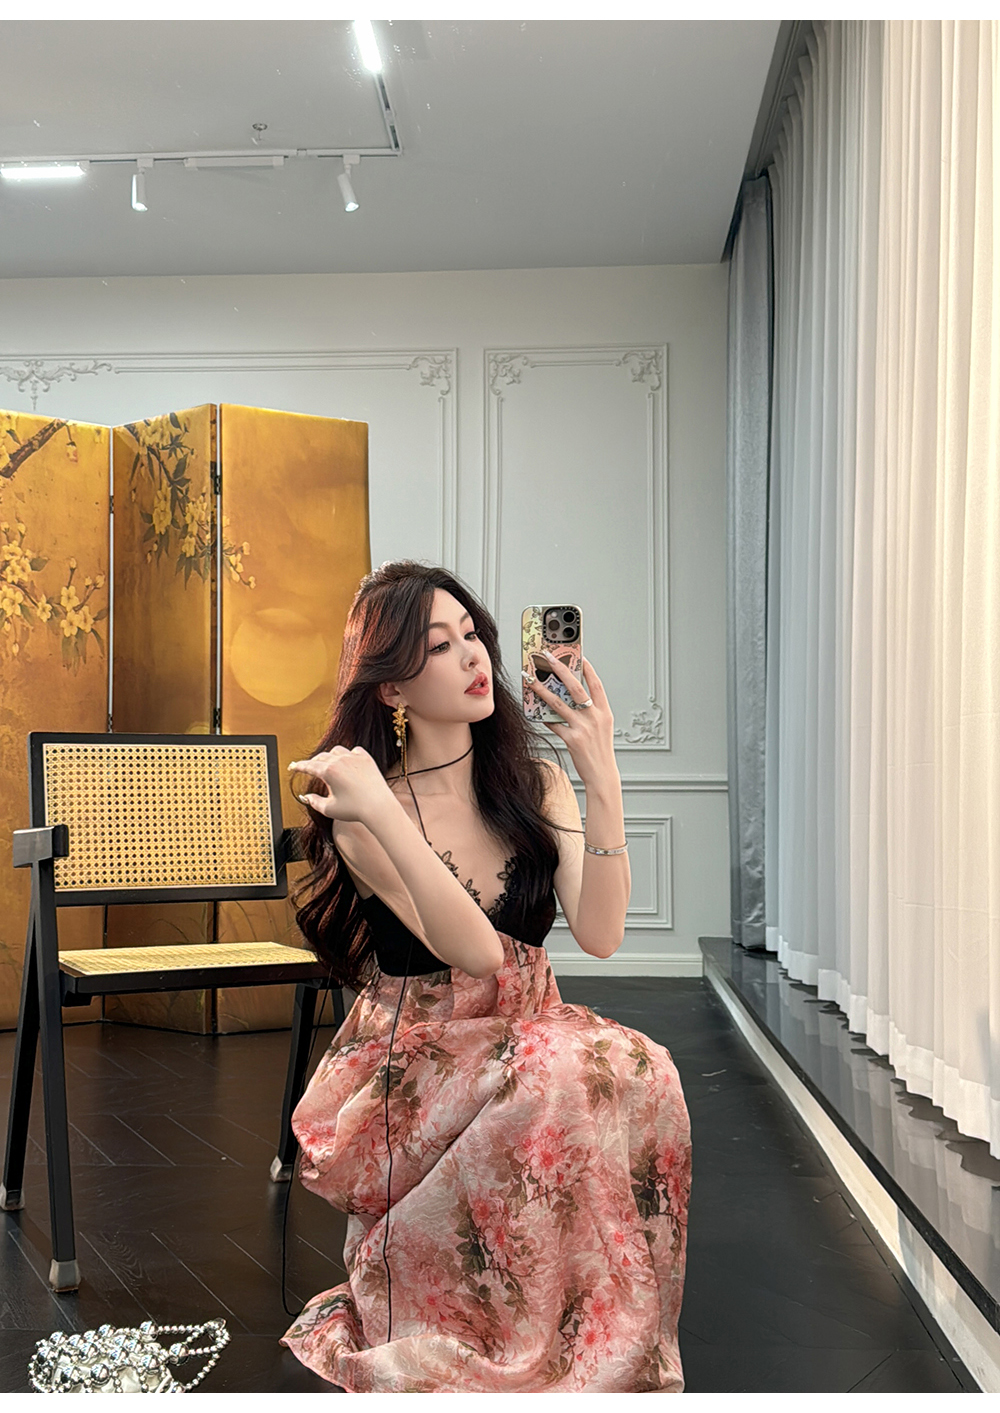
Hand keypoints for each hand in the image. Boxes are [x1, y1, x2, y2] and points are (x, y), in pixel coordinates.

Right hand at [287, 745, 395, 826]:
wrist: (379, 807)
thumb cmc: (355, 809)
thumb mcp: (329, 809)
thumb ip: (314, 802)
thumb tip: (306, 797)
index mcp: (328, 771)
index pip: (309, 766)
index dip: (299, 767)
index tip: (293, 766)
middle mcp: (340, 761)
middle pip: (321, 757)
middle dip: (313, 763)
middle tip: (308, 768)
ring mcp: (354, 758)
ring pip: (336, 750)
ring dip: (329, 756)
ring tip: (327, 764)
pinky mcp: (367, 759)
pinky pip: (354, 751)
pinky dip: (348, 754)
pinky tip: (347, 760)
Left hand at [523, 654, 616, 784]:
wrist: (602, 774)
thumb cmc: (600, 751)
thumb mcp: (601, 728)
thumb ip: (590, 712)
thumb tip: (570, 698)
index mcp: (604, 712)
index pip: (596, 685)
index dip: (588, 669)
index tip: (579, 656)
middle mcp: (594, 717)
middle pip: (575, 687)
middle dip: (559, 669)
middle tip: (547, 657)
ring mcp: (583, 728)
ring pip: (558, 703)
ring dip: (542, 689)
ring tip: (530, 679)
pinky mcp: (572, 739)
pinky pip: (554, 723)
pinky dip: (544, 716)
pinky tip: (536, 709)